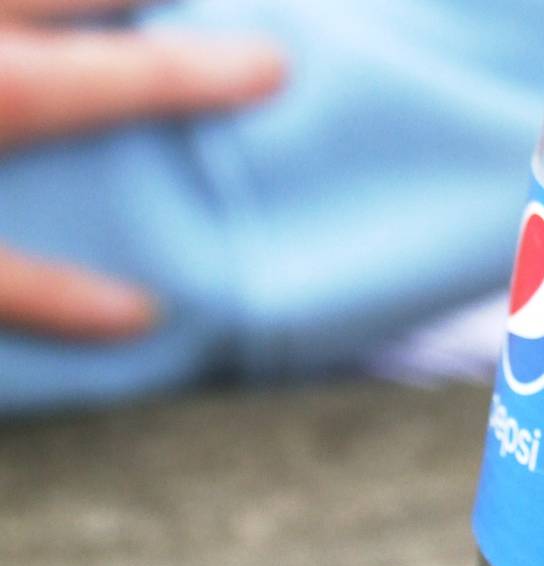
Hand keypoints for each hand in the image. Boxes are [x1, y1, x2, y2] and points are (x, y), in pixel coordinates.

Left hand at [0, 0, 283, 339]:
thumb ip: (38, 290)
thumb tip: (140, 316)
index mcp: (10, 91)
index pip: (138, 71)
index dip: (215, 70)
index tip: (277, 63)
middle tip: (202, 10)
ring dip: (83, 1)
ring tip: (121, 16)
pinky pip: (9, 2)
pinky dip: (31, 10)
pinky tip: (40, 20)